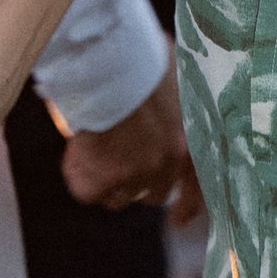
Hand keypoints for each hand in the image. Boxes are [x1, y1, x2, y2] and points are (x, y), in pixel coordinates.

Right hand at [61, 63, 200, 223]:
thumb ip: (181, 100)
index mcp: (191, 139)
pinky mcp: (103, 182)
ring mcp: (136, 176)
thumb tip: (178, 98)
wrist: (108, 61)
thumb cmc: (140, 57)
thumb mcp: (178, 75)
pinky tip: (79, 145)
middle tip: (118, 159)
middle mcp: (168, 163)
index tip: (177, 220)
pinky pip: (88, 191)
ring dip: (107, 177)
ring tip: (95, 141)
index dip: (187, 205)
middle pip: (154, 194)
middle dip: (137, 181)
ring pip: (119, 196)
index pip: (197, 185)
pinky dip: (79, 172)